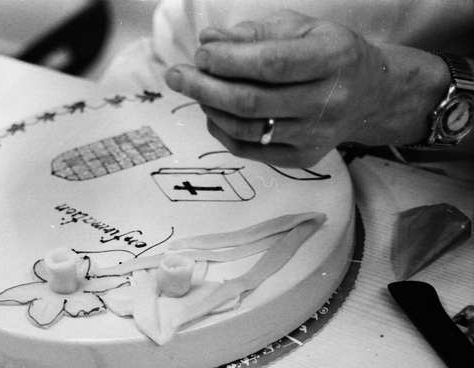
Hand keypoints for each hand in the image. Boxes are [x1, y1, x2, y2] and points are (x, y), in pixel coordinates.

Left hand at [164, 10, 449, 166]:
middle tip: (176, 75)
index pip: (271, 63)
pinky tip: (213, 112)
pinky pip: (249, 149)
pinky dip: (222, 130)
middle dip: (205, 86)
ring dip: (210, 108)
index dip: (229, 60)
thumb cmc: (328, 54)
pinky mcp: (302, 159)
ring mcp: (315, 135)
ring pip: (246, 128)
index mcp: (333, 58)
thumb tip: (210, 39)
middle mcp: (328, 101)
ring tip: (195, 90)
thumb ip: (256, 32)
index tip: (200, 53)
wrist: (371, 95)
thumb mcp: (302, 29)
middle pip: (252, 101)